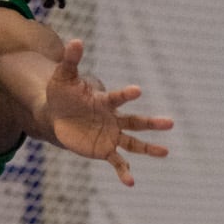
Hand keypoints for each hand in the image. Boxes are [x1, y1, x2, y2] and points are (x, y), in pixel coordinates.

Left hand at [42, 38, 171, 185]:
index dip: (126, 94)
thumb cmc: (61, 95)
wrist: (54, 115)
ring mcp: (110, 135)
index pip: (117, 98)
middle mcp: (113, 119)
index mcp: (104, 101)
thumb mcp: (63, 78)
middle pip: (135, 122)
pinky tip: (130, 182)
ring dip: (148, 149)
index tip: (137, 91)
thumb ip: (70, 61)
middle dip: (151, 123)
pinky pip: (117, 161)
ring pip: (133, 143)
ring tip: (165, 152)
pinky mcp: (103, 149)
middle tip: (170, 123)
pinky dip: (123, 172)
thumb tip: (75, 41)